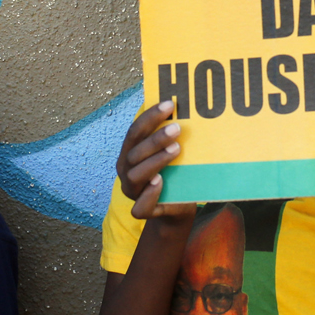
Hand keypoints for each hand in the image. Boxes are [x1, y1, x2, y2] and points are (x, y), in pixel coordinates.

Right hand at [117, 101, 197, 220]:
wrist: (178, 206)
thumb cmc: (174, 173)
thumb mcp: (171, 153)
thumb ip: (171, 137)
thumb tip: (187, 110)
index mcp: (130, 152)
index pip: (135, 131)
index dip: (150, 116)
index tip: (169, 104)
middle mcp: (126, 171)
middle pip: (135, 152)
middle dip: (155, 139)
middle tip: (177, 127)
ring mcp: (133, 191)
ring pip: (136, 175)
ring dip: (156, 160)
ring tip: (176, 149)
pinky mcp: (143, 210)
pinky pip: (140, 206)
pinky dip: (149, 193)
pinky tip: (161, 181)